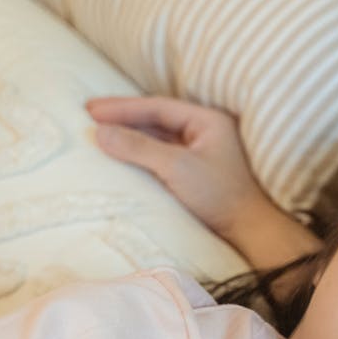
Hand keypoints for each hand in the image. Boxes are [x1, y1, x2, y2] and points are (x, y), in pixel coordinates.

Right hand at [86, 96, 282, 243]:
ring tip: (98, 133)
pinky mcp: (197, 172)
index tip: (91, 109)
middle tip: (87, 115)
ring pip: (159, 136)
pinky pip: (163, 155)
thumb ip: (139, 147)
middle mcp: (206, 131)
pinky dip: (140, 152)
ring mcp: (202, 152)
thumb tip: (100, 132)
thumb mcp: (177, 168)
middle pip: (157, 118)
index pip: (158, 107)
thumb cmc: (220, 196)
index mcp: (208, 121)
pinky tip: (121, 154)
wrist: (250, 231)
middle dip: (123, 117)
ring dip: (130, 135)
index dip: (123, 106)